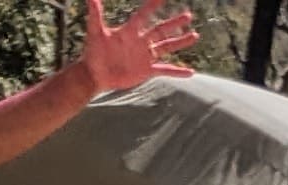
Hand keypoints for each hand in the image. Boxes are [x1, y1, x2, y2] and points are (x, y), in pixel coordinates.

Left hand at [76, 0, 197, 92]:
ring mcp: (145, 56)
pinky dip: (177, 71)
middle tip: (188, 16)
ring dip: (180, 42)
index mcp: (129, 31)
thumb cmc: (93, 52)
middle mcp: (140, 42)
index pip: (143, 16)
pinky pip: (165, 70)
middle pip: (160, 30)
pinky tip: (191, 72)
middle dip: (174, 23)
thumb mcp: (95, 32)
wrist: (95, 74)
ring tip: (194, 36)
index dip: (152, 6)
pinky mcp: (146, 70)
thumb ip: (95, 14)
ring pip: (166, 47)